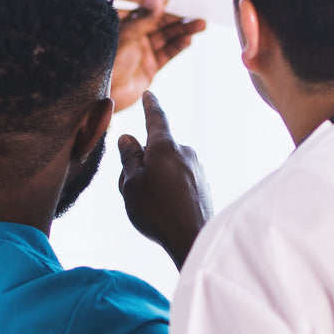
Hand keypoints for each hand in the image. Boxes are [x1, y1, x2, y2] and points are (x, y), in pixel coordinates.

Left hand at [111, 0, 205, 112]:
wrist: (105, 95)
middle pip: (160, 23)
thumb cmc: (107, 62)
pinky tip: (188, 40)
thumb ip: (145, 18)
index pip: (145, 9)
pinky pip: (167, 54)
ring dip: (184, 31)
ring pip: (167, 38)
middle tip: (195, 11)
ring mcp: (143, 52)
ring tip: (201, 24)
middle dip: (177, 18)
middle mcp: (134, 37)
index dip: (159, 2)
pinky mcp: (150, 67)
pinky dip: (178, 47)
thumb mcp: (126, 35)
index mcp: (123, 25)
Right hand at [118, 92, 212, 270]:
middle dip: (142, 164)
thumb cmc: (157, 211)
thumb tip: (129, 138)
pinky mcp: (203, 186)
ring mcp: (197, 170)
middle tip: (130, 190)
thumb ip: (129, 158)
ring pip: (168, 168)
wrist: (193, 239)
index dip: (150, 106)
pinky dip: (170, 191)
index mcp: (166, 147)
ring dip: (155, 180)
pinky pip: (180, 182)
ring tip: (149, 206)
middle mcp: (186, 153)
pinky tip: (167, 212)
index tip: (150, 94)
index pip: (156, 119)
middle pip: (157, 151)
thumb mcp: (131, 184)